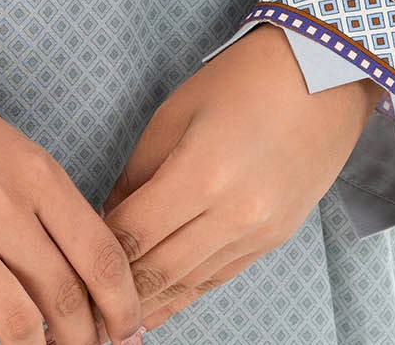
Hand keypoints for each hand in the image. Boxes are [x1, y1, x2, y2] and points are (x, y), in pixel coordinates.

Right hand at [0, 68, 144, 344]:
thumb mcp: (6, 144)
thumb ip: (40, 201)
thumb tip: (73, 267)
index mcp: (35, 174)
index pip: (102, 255)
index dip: (123, 305)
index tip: (128, 330)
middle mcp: (4, 210)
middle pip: (68, 299)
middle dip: (87, 340)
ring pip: (21, 328)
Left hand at [96, 23, 381, 331]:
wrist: (322, 76)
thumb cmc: (241, 81)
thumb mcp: (174, 114)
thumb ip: (138, 172)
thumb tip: (110, 216)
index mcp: (201, 175)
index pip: (134, 234)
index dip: (99, 252)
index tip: (73, 258)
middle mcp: (234, 214)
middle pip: (161, 270)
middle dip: (118, 291)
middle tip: (84, 301)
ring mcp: (259, 232)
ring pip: (192, 283)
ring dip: (152, 304)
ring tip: (114, 319)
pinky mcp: (275, 238)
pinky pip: (221, 276)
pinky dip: (188, 293)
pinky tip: (162, 305)